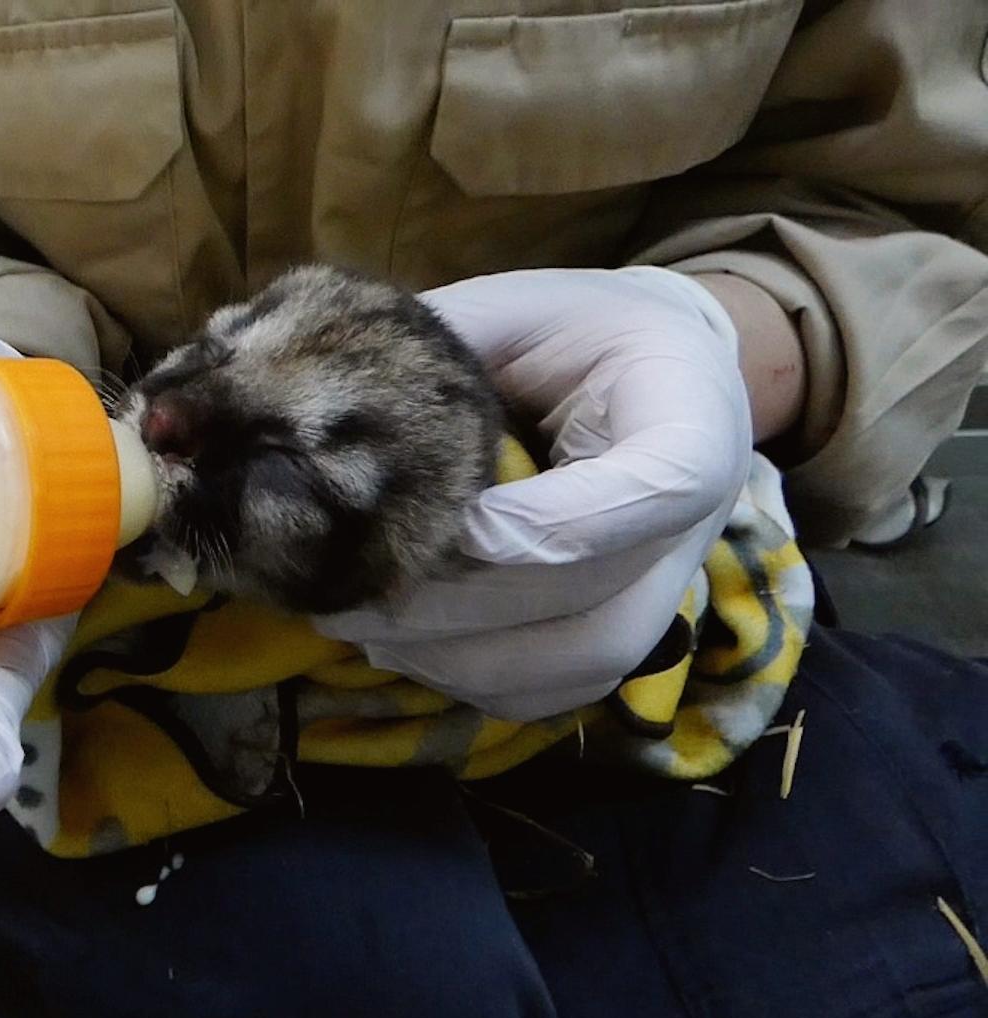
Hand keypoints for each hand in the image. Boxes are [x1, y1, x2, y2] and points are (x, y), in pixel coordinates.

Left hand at [315, 267, 752, 719]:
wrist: (665, 375)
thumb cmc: (585, 336)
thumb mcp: (529, 308)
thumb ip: (456, 340)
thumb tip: (338, 383)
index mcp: (693, 427)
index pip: (649, 493)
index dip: (539, 525)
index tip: (437, 523)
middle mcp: (697, 528)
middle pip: (595, 602)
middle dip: (460, 606)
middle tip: (346, 589)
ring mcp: (667, 593)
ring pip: (581, 664)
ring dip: (459, 658)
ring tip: (355, 623)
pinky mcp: (626, 637)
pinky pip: (559, 691)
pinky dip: (473, 681)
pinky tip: (398, 643)